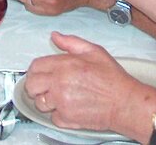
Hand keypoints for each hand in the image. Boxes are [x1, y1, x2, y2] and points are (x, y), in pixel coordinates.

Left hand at [25, 32, 155, 137]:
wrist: (124, 102)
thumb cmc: (112, 78)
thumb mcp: (93, 51)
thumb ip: (70, 42)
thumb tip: (55, 36)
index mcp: (63, 65)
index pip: (35, 66)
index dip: (36, 70)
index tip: (42, 73)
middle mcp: (58, 84)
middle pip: (31, 86)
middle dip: (36, 86)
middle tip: (46, 86)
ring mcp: (61, 103)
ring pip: (39, 103)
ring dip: (47, 101)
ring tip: (60, 97)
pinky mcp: (66, 119)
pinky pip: (52, 118)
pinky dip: (58, 114)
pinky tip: (69, 107)